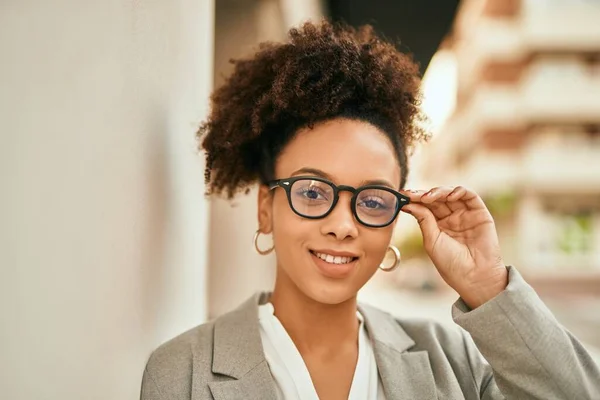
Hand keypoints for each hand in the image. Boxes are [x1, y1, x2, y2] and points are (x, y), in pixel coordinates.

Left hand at [400, 186, 507, 308]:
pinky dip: (459, 191)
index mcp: (438, 226)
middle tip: (411, 195)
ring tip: (427, 197)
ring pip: (450, 195)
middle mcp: (452, 218)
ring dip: (438, 192)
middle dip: (423, 195)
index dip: (414, 200)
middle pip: (436, 199)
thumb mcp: (431, 240)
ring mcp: (465, 215)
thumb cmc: (451, 264)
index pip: (425, 207)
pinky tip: (449, 195)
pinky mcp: (480, 213)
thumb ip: (423, 220)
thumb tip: (408, 203)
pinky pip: (470, 196)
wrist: (475, 276)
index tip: (402, 196)